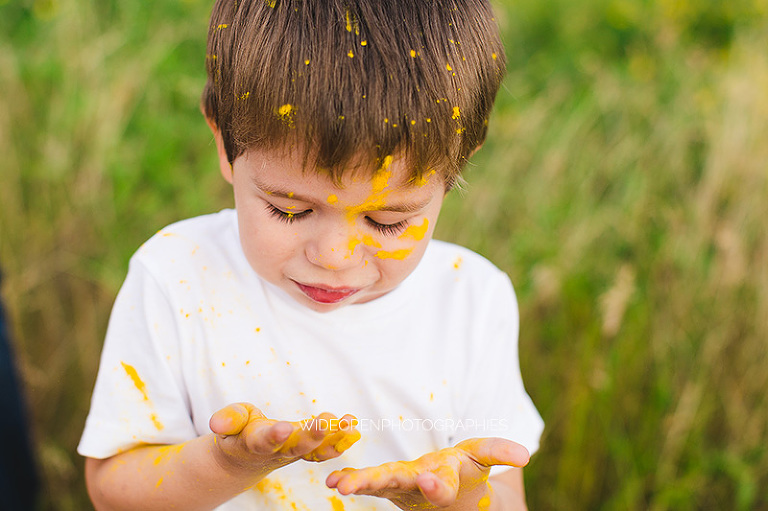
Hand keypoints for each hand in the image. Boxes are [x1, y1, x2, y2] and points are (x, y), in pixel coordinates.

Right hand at [209, 403, 360, 473]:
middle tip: (325, 421)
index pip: (264, 441)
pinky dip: (341, 439)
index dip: (273, 435)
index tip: (283, 428)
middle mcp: (279, 451)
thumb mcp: (229, 422)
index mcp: (256, 443)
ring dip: (334, 438)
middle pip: (296, 446)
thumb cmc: (238, 431)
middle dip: (312, 435)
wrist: (247, 457)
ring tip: (350, 424)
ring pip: (316, 448)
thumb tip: (216, 423)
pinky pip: (326, 447)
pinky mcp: (308, 449)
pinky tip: (354, 426)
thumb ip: (228, 420)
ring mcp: (295, 451)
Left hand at [326, 438, 528, 509]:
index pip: (440, 487)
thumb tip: (526, 454)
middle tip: (354, 487)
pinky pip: (367, 481)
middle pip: (396, 486)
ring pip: (377, 485)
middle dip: (375, 484)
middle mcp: (418, 489)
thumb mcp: (484, 458)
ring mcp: (399, 488)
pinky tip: (331, 480)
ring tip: (337, 484)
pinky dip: (351, 479)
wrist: (453, 493)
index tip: (430, 480)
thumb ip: (499, 452)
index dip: (436, 484)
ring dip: (357, 483)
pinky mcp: (386, 483)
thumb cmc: (468, 472)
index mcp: (444, 484)